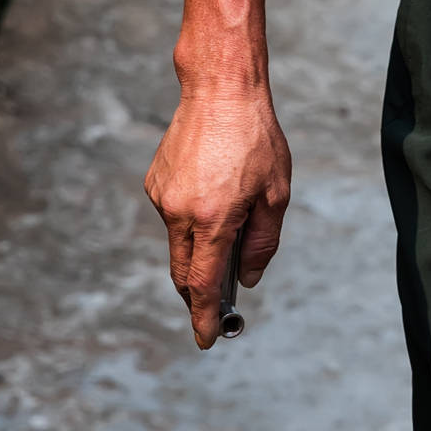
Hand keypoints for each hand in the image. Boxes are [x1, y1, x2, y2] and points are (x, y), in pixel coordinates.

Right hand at [145, 84, 291, 348]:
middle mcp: (179, 213)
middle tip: (218, 303)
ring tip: (232, 217)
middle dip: (198, 292)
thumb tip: (247, 278)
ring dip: (200, 248)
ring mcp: (162, 197)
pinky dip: (191, 220)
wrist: (220, 89)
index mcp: (212, 219)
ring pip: (179, 243)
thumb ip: (262, 241)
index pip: (203, 284)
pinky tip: (214, 193)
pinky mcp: (154, 183)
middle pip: (184, 271)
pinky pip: (174, 216)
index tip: (205, 340)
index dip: (204, 316)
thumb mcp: (276, 193)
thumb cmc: (255, 138)